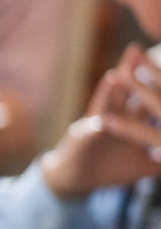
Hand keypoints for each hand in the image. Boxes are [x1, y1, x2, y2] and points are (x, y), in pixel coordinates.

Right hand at [42, 44, 160, 198]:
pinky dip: (104, 96)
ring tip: (128, 58)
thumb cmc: (109, 169)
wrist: (75, 178)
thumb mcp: (143, 165)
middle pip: (132, 90)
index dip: (157, 86)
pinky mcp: (87, 131)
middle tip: (142, 50)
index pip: (150, 100)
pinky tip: (108, 82)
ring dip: (120, 78)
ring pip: (114, 96)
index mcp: (132, 124)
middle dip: (140, 70)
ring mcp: (102, 122)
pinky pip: (97, 112)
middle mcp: (117, 117)